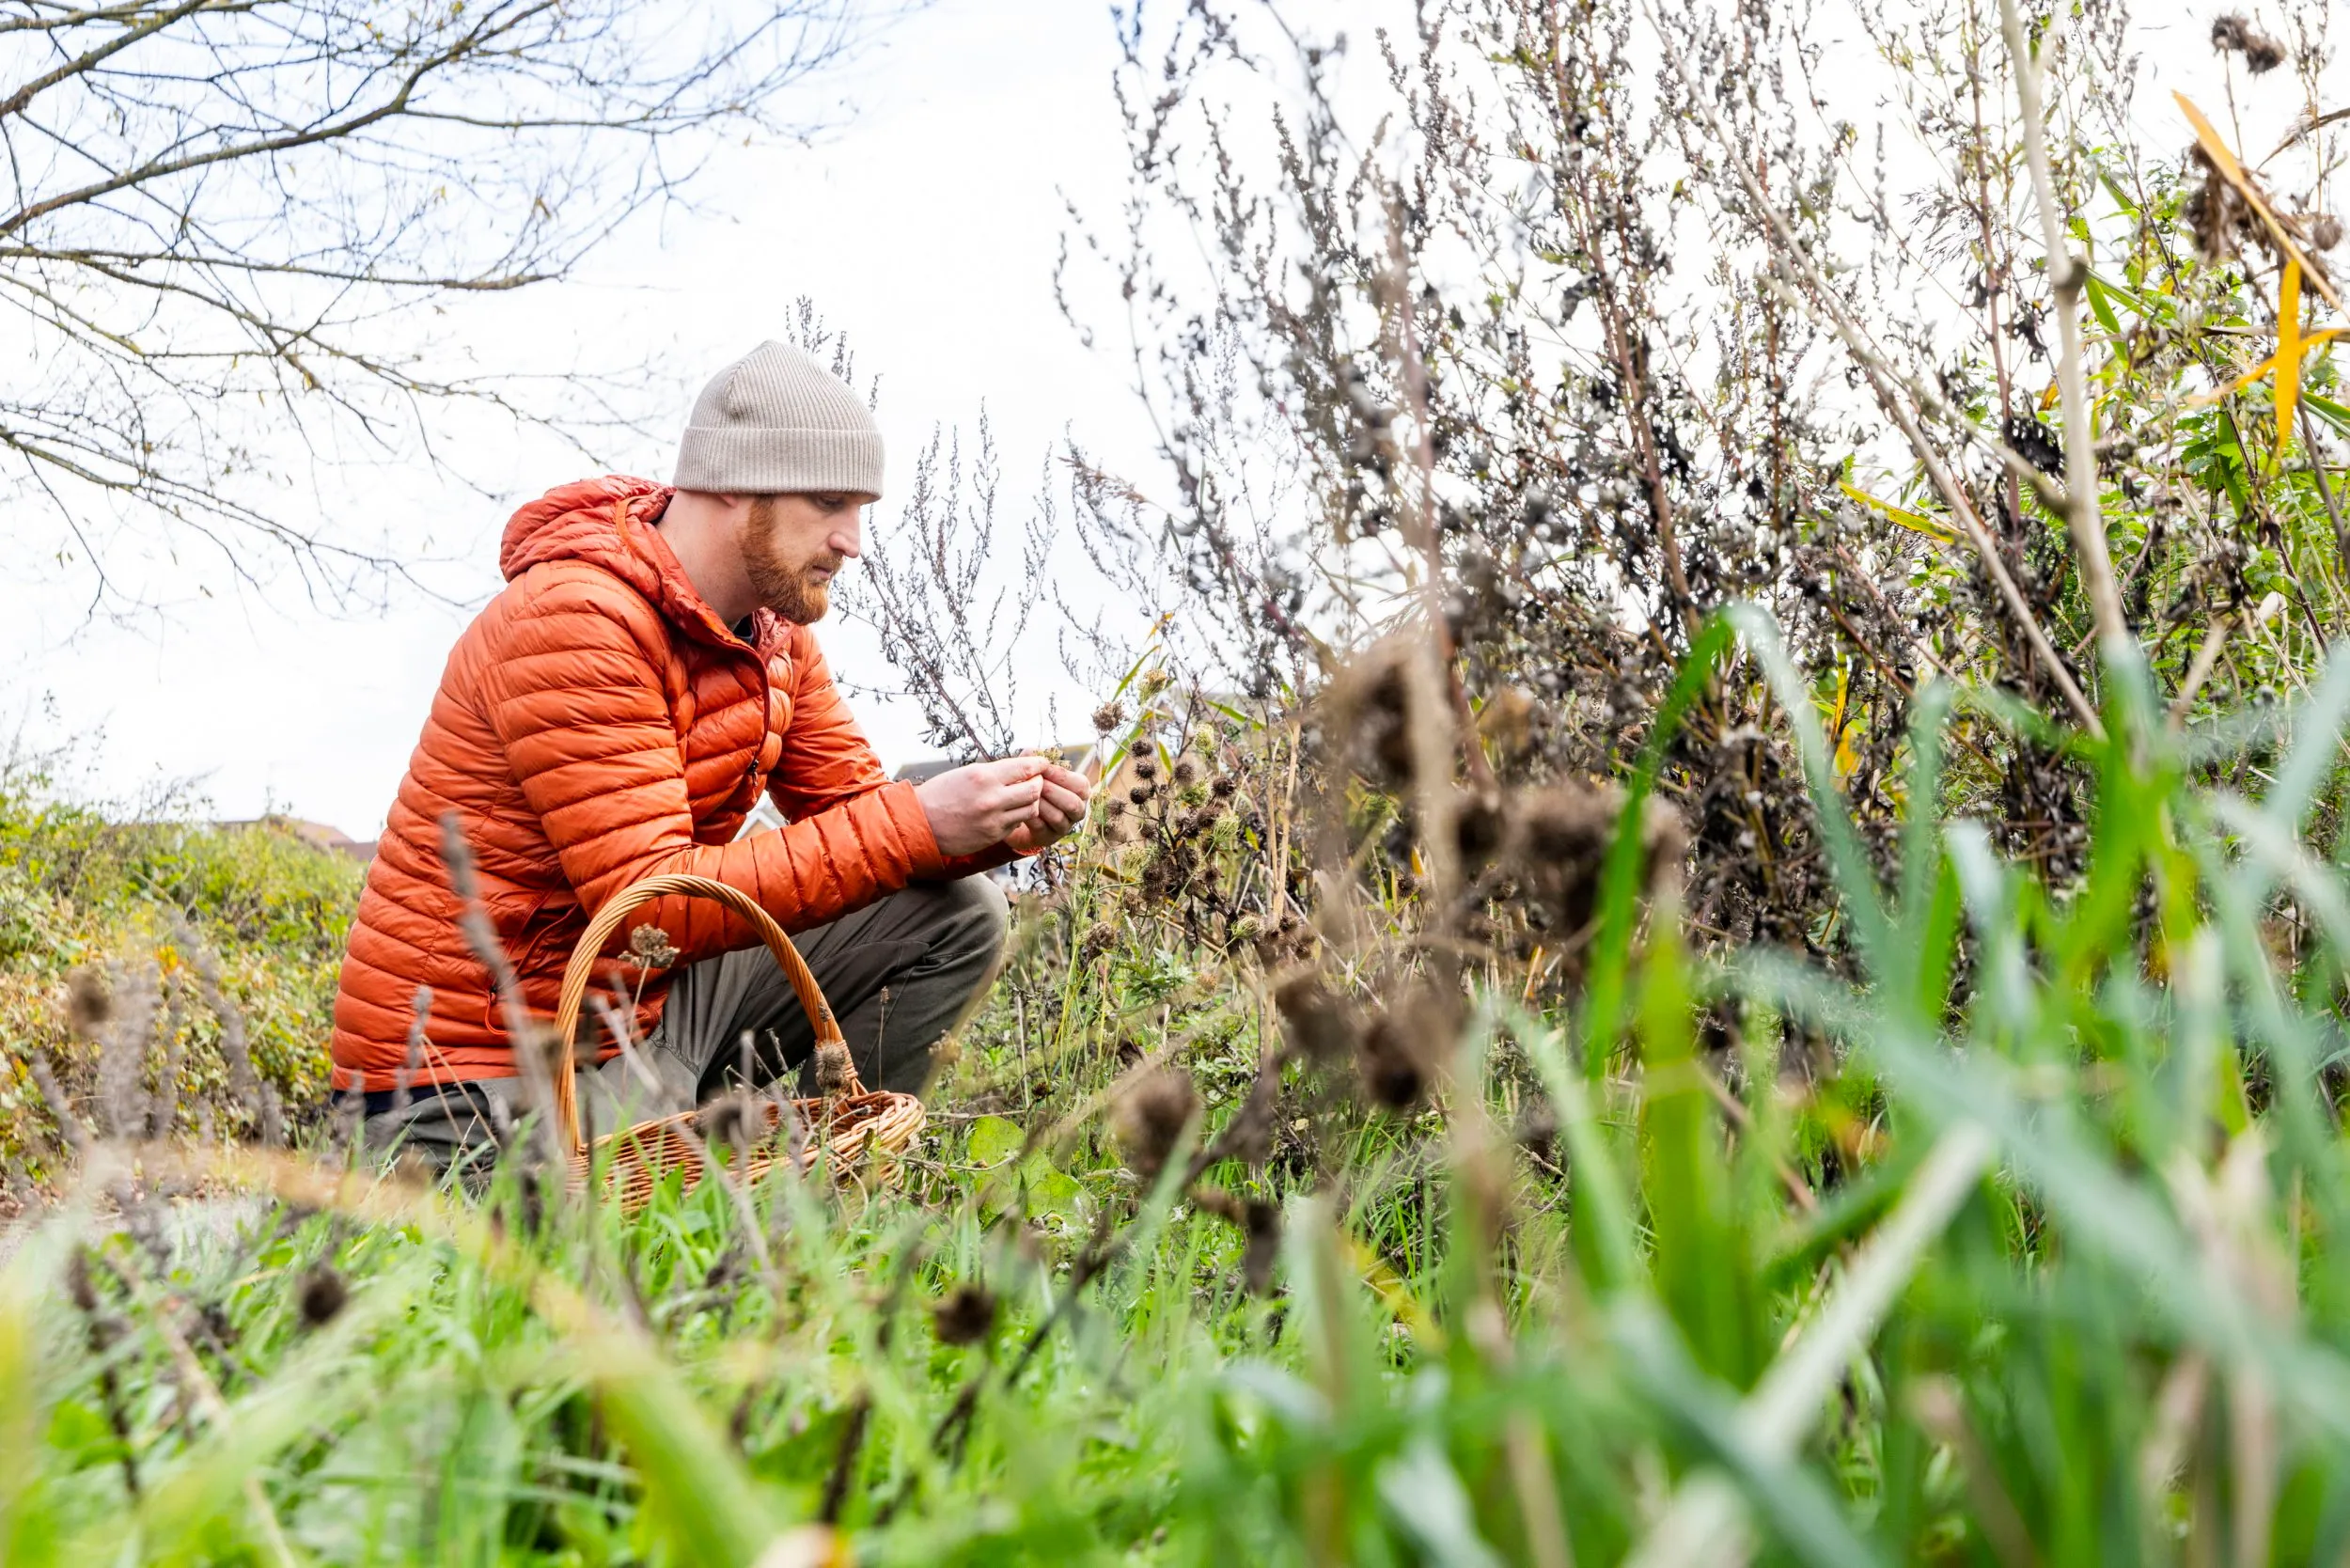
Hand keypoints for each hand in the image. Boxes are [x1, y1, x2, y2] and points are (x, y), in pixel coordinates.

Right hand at [915, 757, 1092, 856]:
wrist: (920, 823)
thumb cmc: (942, 793)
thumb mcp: (967, 773)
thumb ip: (997, 770)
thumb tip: (1025, 762)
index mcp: (984, 776)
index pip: (1026, 768)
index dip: (1039, 764)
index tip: (1042, 763)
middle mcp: (992, 798)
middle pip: (1035, 789)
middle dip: (1038, 783)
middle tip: (1034, 780)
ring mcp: (994, 820)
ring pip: (1030, 809)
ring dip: (1030, 801)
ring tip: (1021, 796)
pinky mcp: (993, 836)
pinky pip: (1016, 823)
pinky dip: (1017, 816)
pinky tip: (1007, 811)